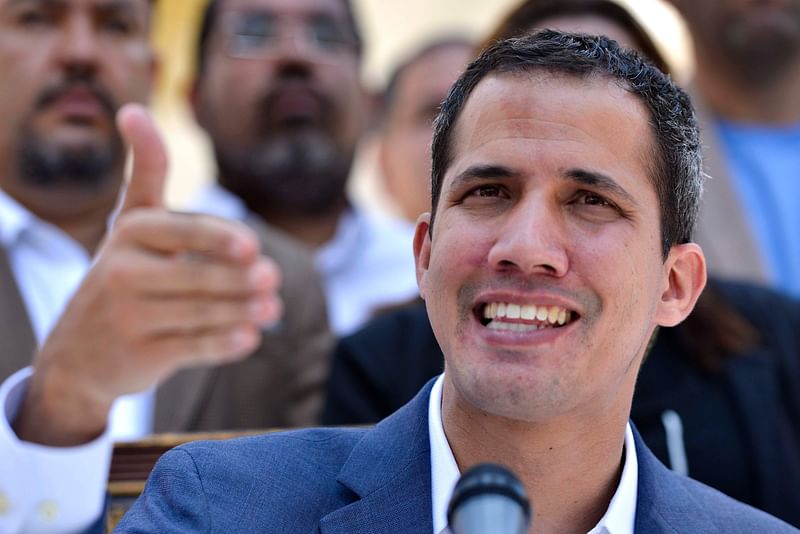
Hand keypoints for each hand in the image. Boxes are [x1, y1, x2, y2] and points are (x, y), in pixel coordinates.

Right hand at [13, 104, 282, 445]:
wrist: (77, 352)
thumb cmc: (122, 274)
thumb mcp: (129, 222)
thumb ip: (145, 172)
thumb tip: (133, 110)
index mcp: (128, 234)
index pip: (180, 232)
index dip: (216, 240)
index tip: (251, 247)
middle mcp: (121, 274)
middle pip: (196, 277)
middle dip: (239, 280)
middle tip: (272, 279)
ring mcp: (127, 318)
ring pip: (200, 314)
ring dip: (243, 311)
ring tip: (272, 308)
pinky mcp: (139, 355)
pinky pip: (193, 348)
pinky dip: (224, 344)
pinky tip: (249, 338)